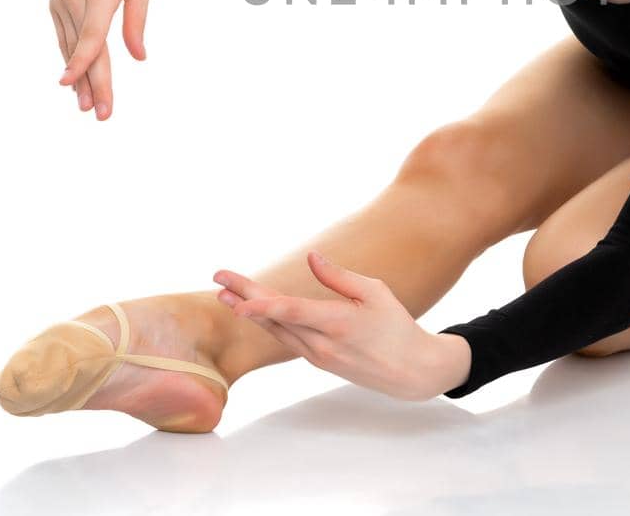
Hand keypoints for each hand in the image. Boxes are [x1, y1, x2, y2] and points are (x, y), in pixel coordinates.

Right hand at [50, 0, 153, 119]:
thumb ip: (137, 20)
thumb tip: (139, 56)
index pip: (92, 35)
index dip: (85, 64)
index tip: (79, 89)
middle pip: (82, 49)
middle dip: (91, 84)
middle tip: (101, 113)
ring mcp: (61, 1)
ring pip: (70, 47)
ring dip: (78, 79)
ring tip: (88, 106)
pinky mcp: (54, 3)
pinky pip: (63, 37)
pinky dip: (69, 59)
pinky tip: (75, 82)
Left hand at [213, 253, 462, 401]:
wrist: (411, 371)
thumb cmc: (397, 326)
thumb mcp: (375, 292)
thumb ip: (339, 277)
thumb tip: (312, 258)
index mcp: (338, 323)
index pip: (291, 312)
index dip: (261, 305)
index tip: (237, 298)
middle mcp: (322, 344)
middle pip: (275, 319)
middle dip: (244, 298)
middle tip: (218, 280)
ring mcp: (318, 356)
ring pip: (277, 331)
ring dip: (251, 312)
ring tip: (226, 295)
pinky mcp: (318, 361)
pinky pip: (288, 339)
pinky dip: (270, 323)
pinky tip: (255, 311)